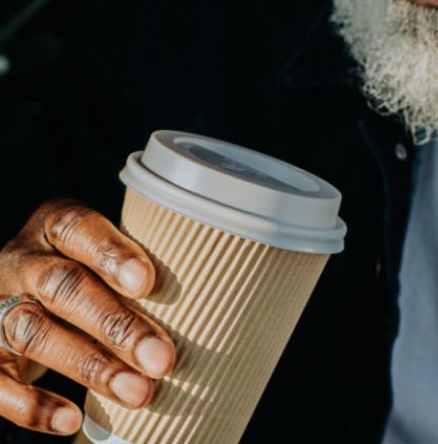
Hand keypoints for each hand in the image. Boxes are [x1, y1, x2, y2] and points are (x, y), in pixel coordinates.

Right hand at [0, 199, 175, 435]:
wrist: (23, 291)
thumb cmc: (89, 271)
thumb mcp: (105, 255)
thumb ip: (136, 272)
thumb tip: (205, 309)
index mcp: (56, 226)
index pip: (79, 229)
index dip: (112, 255)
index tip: (148, 284)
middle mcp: (22, 261)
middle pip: (64, 287)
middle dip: (116, 325)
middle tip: (162, 359)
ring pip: (35, 332)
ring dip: (90, 366)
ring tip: (139, 393)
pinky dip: (32, 405)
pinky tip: (72, 420)